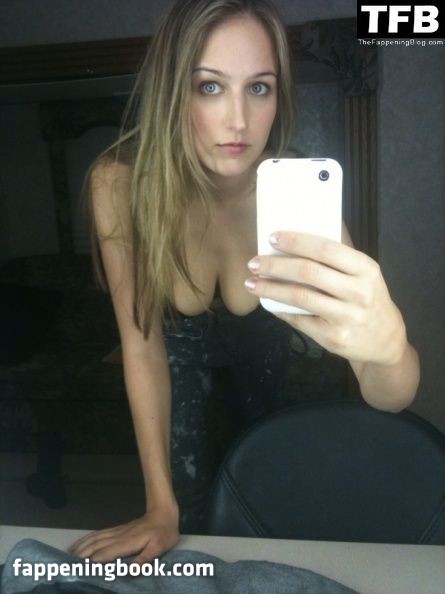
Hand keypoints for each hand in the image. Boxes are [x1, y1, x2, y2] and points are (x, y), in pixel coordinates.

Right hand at [68, 505, 179, 563]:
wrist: (163, 512)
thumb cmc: (163, 532)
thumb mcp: (159, 547)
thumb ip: (144, 559)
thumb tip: (129, 571)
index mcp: (128, 542)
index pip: (106, 554)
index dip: (93, 563)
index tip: (80, 572)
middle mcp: (118, 536)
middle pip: (95, 546)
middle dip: (81, 556)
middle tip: (67, 567)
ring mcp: (116, 531)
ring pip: (94, 538)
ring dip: (81, 547)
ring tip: (68, 556)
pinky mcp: (117, 529)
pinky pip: (98, 534)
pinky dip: (86, 539)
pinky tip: (80, 544)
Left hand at [245, 231, 406, 365]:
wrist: (384, 339)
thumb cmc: (367, 297)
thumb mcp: (363, 274)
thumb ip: (338, 255)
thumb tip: (299, 231)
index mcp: (366, 269)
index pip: (326, 249)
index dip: (296, 241)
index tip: (273, 238)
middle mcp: (359, 292)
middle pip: (308, 272)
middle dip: (275, 265)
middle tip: (254, 262)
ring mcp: (347, 317)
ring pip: (300, 297)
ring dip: (270, 288)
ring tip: (251, 282)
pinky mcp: (334, 337)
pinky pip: (299, 320)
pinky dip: (279, 309)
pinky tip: (268, 302)